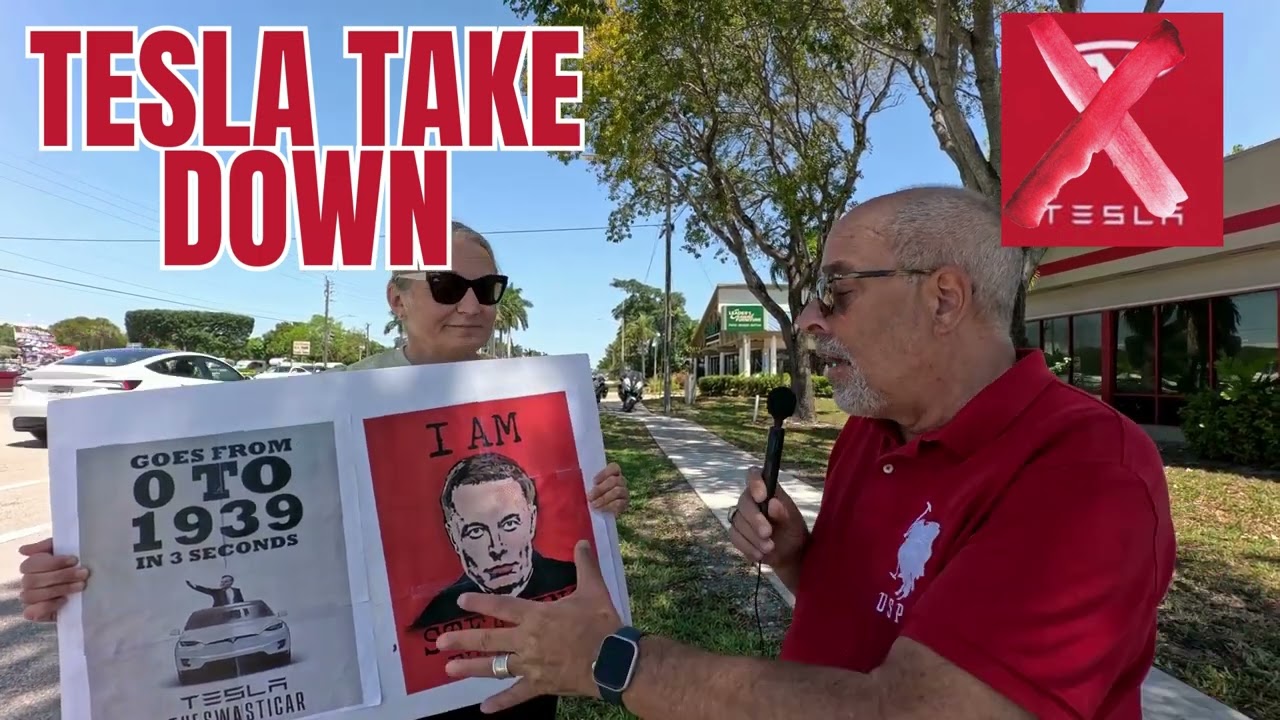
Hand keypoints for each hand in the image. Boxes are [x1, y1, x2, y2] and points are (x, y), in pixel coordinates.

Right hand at [17, 537, 89, 621]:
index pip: (30, 564)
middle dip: (61, 576)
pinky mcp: (36, 614)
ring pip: (32, 595)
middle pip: (31, 580)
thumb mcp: (65, 550)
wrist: (94, 588)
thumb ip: (46, 546)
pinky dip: (47, 606)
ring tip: (80, 585)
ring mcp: (30, 599)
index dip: (53, 563)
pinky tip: (64, 600)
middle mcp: (28, 582)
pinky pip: (31, 612)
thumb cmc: (76, 565)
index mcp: (31, 566)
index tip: (75, 560)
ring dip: (59, 589)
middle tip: (83, 573)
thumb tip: (23, 550)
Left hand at [437, 540, 621, 712]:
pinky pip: (516, 694)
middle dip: (463, 639)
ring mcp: (531, 665)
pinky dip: (501, 702)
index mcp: (536, 616)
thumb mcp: (594, 590)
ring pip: (495, 667)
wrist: (613, 660)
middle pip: (489, 639)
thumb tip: (582, 541)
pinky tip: (484, 708)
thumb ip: (585, 565)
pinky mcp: (540, 685)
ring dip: (471, 668)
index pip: (501, 606)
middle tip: (441, 642)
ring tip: (449, 670)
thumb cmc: (601, 624)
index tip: (460, 601)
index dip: (479, 602)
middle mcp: (527, 640)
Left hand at [588, 463, 628, 514]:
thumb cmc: (591, 496)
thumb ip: (585, 481)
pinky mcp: (625, 504)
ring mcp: (624, 492)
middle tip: (589, 497)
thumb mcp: (587, 486)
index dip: (604, 473)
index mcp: (613, 473)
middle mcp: (621, 481)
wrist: (598, 513)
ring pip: (618, 491)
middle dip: (600, 489)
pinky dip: (609, 506)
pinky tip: (601, 509)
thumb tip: (574, 477)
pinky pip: (620, 503)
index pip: (614, 467)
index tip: (593, 481)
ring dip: (604, 498)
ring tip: (594, 505)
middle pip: (614, 480)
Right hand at [729, 467, 807, 567]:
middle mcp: (751, 499)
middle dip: (755, 519)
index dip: (755, 483)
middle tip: (767, 533)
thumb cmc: (793, 532)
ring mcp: (742, 516)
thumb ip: (784, 513)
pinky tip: (759, 554)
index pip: (754, 475)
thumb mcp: (793, 523)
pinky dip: (747, 546)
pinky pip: (735, 536)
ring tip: (769, 548)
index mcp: (767, 490)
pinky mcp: (737, 532)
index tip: (762, 496)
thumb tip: (772, 503)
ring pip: (738, 522)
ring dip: (753, 537)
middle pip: (744, 502)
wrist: (790, 554)